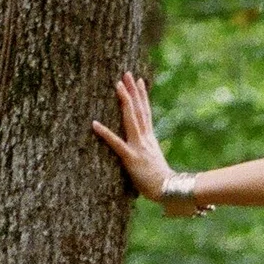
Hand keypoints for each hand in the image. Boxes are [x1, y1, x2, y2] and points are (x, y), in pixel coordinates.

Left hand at [90, 71, 172, 199]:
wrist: (169, 190)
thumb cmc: (162, 181)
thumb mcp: (154, 162)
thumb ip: (148, 153)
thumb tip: (146, 150)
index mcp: (150, 139)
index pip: (146, 112)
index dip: (142, 96)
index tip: (139, 81)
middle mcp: (145, 138)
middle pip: (139, 110)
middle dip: (133, 91)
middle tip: (127, 73)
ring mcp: (138, 146)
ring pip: (131, 119)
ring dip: (125, 101)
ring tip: (118, 85)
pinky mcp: (131, 158)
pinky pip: (116, 143)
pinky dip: (105, 133)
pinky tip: (94, 123)